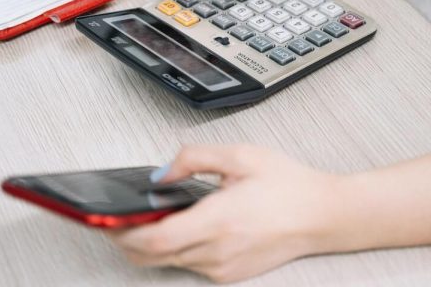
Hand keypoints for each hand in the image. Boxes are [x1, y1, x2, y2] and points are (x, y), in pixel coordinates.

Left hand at [105, 144, 340, 283]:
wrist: (324, 215)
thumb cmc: (289, 185)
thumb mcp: (240, 155)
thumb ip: (193, 158)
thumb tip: (161, 173)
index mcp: (219, 220)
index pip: (154, 239)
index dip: (123, 232)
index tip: (106, 220)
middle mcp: (218, 251)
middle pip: (152, 257)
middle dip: (127, 240)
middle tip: (114, 220)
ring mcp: (223, 267)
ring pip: (168, 262)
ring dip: (150, 245)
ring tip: (146, 220)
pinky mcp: (229, 274)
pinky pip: (189, 265)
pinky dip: (175, 250)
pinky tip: (180, 228)